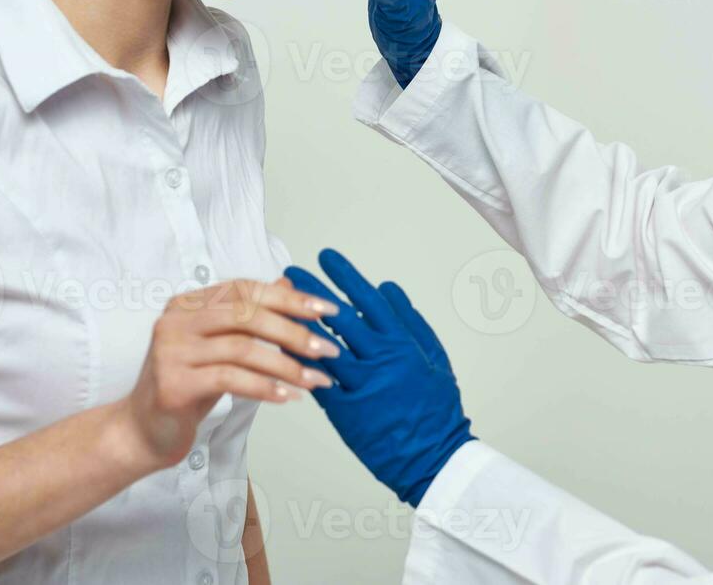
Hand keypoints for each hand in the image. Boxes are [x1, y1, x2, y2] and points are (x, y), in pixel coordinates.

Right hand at [117, 277, 342, 471]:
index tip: (327, 311)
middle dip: (294, 332)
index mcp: (188, 303)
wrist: (143, 431)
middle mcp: (176, 321)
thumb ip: (250, 316)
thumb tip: (289, 285)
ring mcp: (171, 351)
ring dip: (287, 365)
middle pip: (247, 315)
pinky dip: (264, 386)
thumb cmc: (188, 385)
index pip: (246, 290)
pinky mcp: (173, 384)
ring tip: (316, 380)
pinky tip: (287, 397)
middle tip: (328, 350)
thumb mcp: (221, 345)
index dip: (290, 298)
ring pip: (242, 348)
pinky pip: (229, 379)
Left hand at [282, 249, 475, 506]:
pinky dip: (297, 361)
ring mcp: (360, 384)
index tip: (327, 257)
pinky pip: (316, 379)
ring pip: (322, 347)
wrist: (432, 455)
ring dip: (297, 321)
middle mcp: (379, 359)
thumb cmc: (436, 408)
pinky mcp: (345, 410)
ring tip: (277, 304)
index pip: (368, 300)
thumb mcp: (434, 357)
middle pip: (338, 317)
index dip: (345, 277)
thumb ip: (410, 320)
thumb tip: (387, 289)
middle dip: (312, 291)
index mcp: (402, 343)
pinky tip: (279, 345)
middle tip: (291, 272)